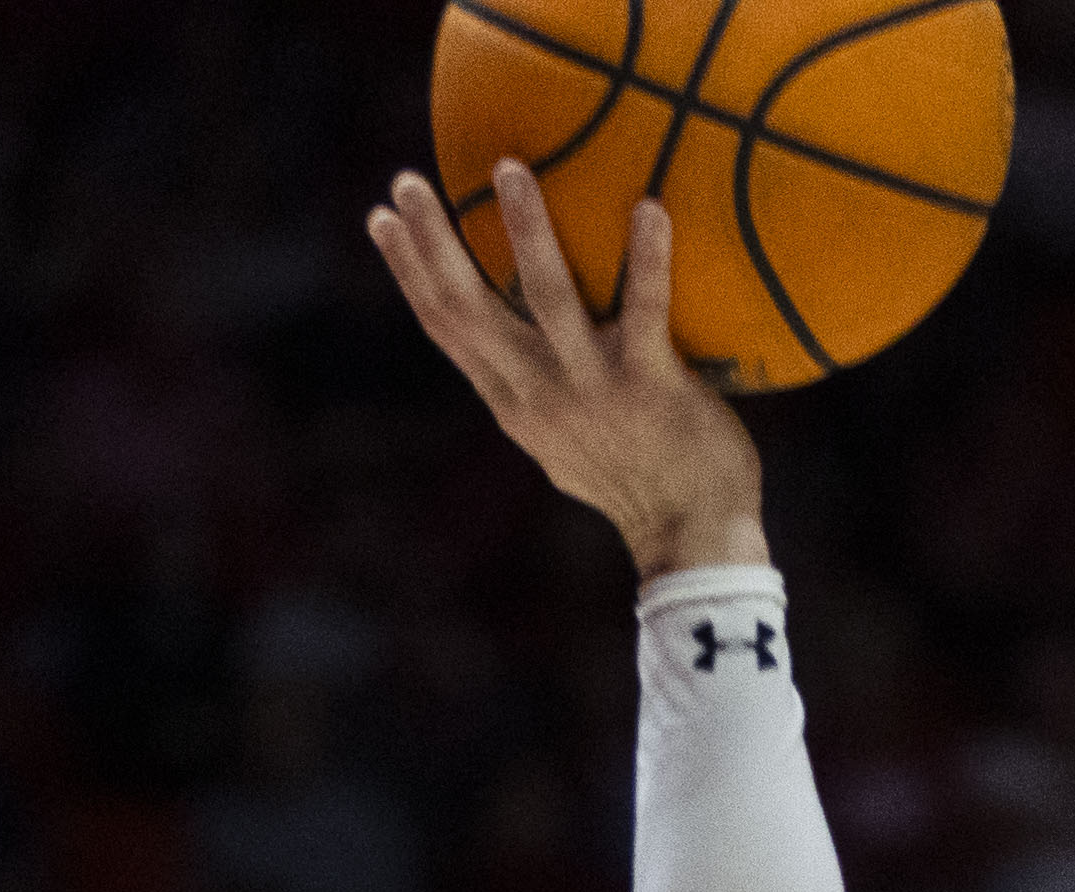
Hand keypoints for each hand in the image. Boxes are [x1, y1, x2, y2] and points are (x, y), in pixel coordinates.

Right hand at [365, 161, 766, 578]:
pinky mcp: (651, 387)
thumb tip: (519, 360)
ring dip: (525, 229)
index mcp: (515, 404)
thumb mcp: (565, 446)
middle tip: (410, 179)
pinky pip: (645, 309)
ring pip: (545, 296)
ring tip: (509, 168)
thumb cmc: (639, 483)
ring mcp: (593, 389)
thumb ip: (539, 396)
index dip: (408, 271)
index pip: (445, 327)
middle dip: (431, 241)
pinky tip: (649, 206)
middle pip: (468, 306)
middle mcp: (540, 393)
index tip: (382, 219)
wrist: (692, 540)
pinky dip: (647, 256)